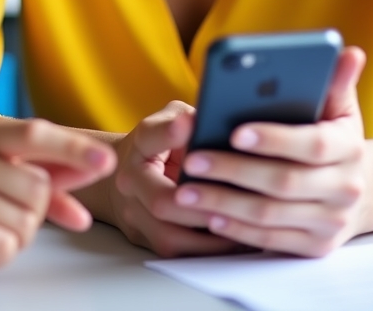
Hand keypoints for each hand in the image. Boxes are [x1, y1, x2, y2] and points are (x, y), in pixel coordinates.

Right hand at [105, 102, 243, 256]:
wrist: (128, 174)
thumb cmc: (161, 144)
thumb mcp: (172, 119)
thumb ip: (189, 119)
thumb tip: (214, 119)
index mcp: (139, 144)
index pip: (150, 136)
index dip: (171, 131)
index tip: (190, 124)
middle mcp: (130, 181)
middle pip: (161, 202)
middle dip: (201, 208)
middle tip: (236, 206)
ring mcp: (133, 214)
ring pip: (169, 236)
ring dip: (209, 238)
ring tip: (243, 231)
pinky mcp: (146, 240)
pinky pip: (178, 253)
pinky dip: (208, 251)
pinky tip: (234, 243)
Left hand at [173, 46, 368, 256]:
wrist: (360, 190)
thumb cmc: (332, 138)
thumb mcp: (337, 108)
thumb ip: (334, 81)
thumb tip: (348, 51)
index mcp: (349, 149)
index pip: (311, 144)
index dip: (272, 139)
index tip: (233, 131)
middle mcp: (345, 189)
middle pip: (283, 183)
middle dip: (233, 171)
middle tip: (191, 160)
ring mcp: (331, 223)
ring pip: (271, 215)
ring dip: (224, 203)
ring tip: (185, 191)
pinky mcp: (315, 248)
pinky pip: (270, 242)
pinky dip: (237, 230)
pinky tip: (208, 216)